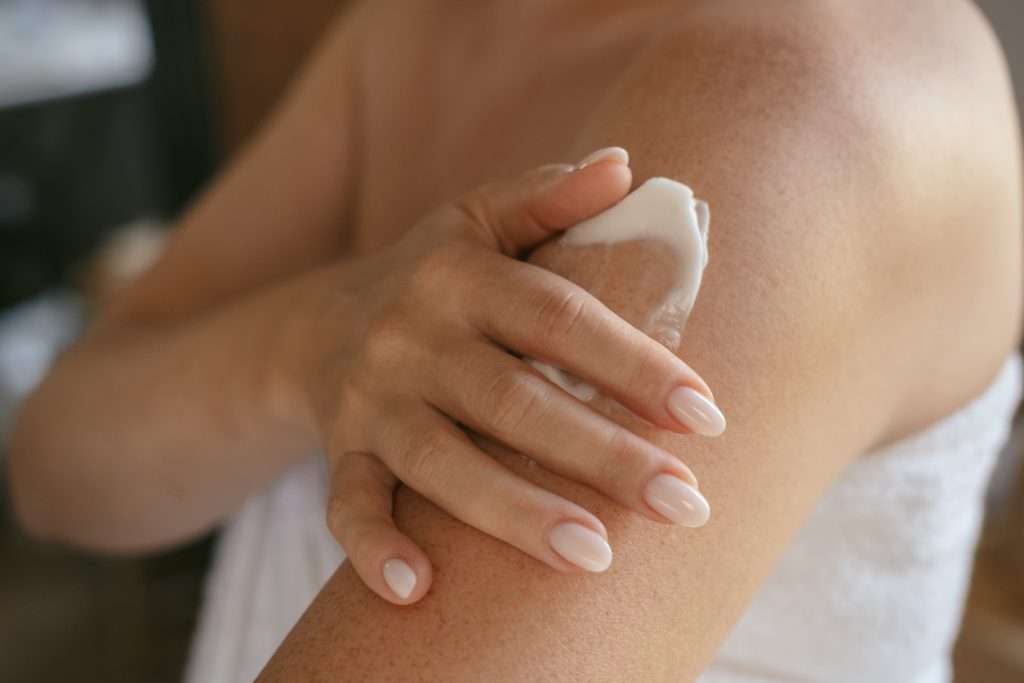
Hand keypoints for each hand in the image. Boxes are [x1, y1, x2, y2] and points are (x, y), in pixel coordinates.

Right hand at [280, 148, 725, 603]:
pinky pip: (347, 501)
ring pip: (441, 460)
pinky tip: (415, 588)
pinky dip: (372, 544)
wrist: (320, 323)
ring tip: (595, 556)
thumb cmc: (430, 276)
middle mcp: (411, 336)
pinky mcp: (340, 449)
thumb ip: (546, 196)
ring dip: (515, 511)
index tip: (706, 415)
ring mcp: (371, 398)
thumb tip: (624, 165)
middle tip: (684, 503)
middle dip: (600, 453)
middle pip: (513, 399)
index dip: (632, 363)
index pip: (557, 317)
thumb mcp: (478, 221)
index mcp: (458, 275)